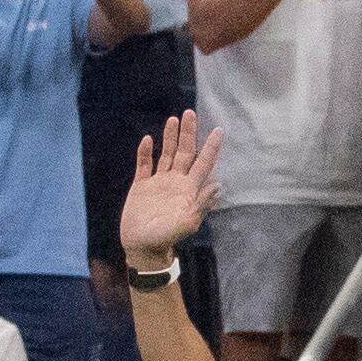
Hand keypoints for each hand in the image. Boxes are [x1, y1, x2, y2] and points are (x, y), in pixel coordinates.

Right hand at [114, 110, 217, 264]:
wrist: (142, 248)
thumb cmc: (165, 238)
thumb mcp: (187, 223)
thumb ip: (201, 204)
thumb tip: (219, 186)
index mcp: (188, 189)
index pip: (203, 163)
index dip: (211, 147)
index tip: (219, 130)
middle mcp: (175, 182)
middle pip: (185, 152)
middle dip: (188, 133)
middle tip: (190, 113)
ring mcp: (158, 183)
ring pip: (166, 154)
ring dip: (170, 138)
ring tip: (173, 119)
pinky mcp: (141, 186)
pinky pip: (144, 165)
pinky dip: (146, 152)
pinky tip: (148, 140)